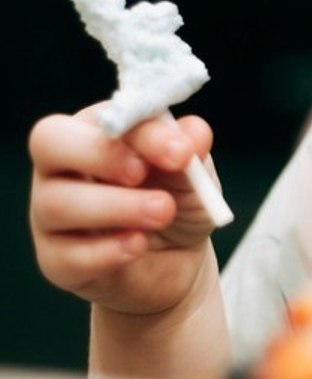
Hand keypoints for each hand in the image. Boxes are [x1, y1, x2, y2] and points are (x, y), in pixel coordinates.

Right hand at [28, 108, 219, 317]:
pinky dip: (107, 251)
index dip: (143, 134)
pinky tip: (138, 246)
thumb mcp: (194, 176)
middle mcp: (62, 167)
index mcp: (96, 131)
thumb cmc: (176, 201)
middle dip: (99, 155)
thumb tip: (196, 131)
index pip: (103, 118)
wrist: (177, 259)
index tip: (182, 153)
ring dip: (116, 207)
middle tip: (142, 174)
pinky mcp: (54, 260)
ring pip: (56, 203)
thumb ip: (191, 154)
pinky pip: (65, 255)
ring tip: (162, 213)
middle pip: (48, 141)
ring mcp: (49, 213)